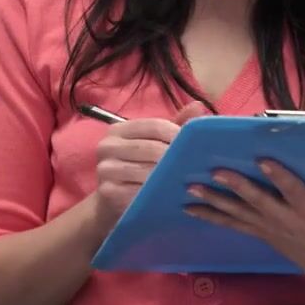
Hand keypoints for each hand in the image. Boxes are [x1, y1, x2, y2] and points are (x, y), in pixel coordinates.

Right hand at [91, 101, 208, 232]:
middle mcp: (107, 146)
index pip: (154, 125)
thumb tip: (198, 106)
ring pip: (147, 171)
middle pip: (152, 148)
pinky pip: (139, 192)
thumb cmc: (135, 166)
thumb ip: (173, 126)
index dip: (177, 134)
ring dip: (169, 177)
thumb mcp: (151, 143)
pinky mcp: (107, 191)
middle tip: (197, 167)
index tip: (196, 146)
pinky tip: (171, 196)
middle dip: (176, 158)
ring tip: (189, 181)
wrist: (109, 198)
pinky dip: (157, 194)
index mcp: (118, 129)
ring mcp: (106, 169)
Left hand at [184, 159, 304, 291]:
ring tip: (191, 190)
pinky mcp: (260, 232)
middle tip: (215, 172)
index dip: (279, 176)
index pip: (293, 191)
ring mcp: (269, 227)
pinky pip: (232, 223)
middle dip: (236, 187)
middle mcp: (286, 218)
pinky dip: (211, 215)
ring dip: (214, 201)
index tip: (263, 160)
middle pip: (258, 201)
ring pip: (238, 213)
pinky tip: (190, 208)